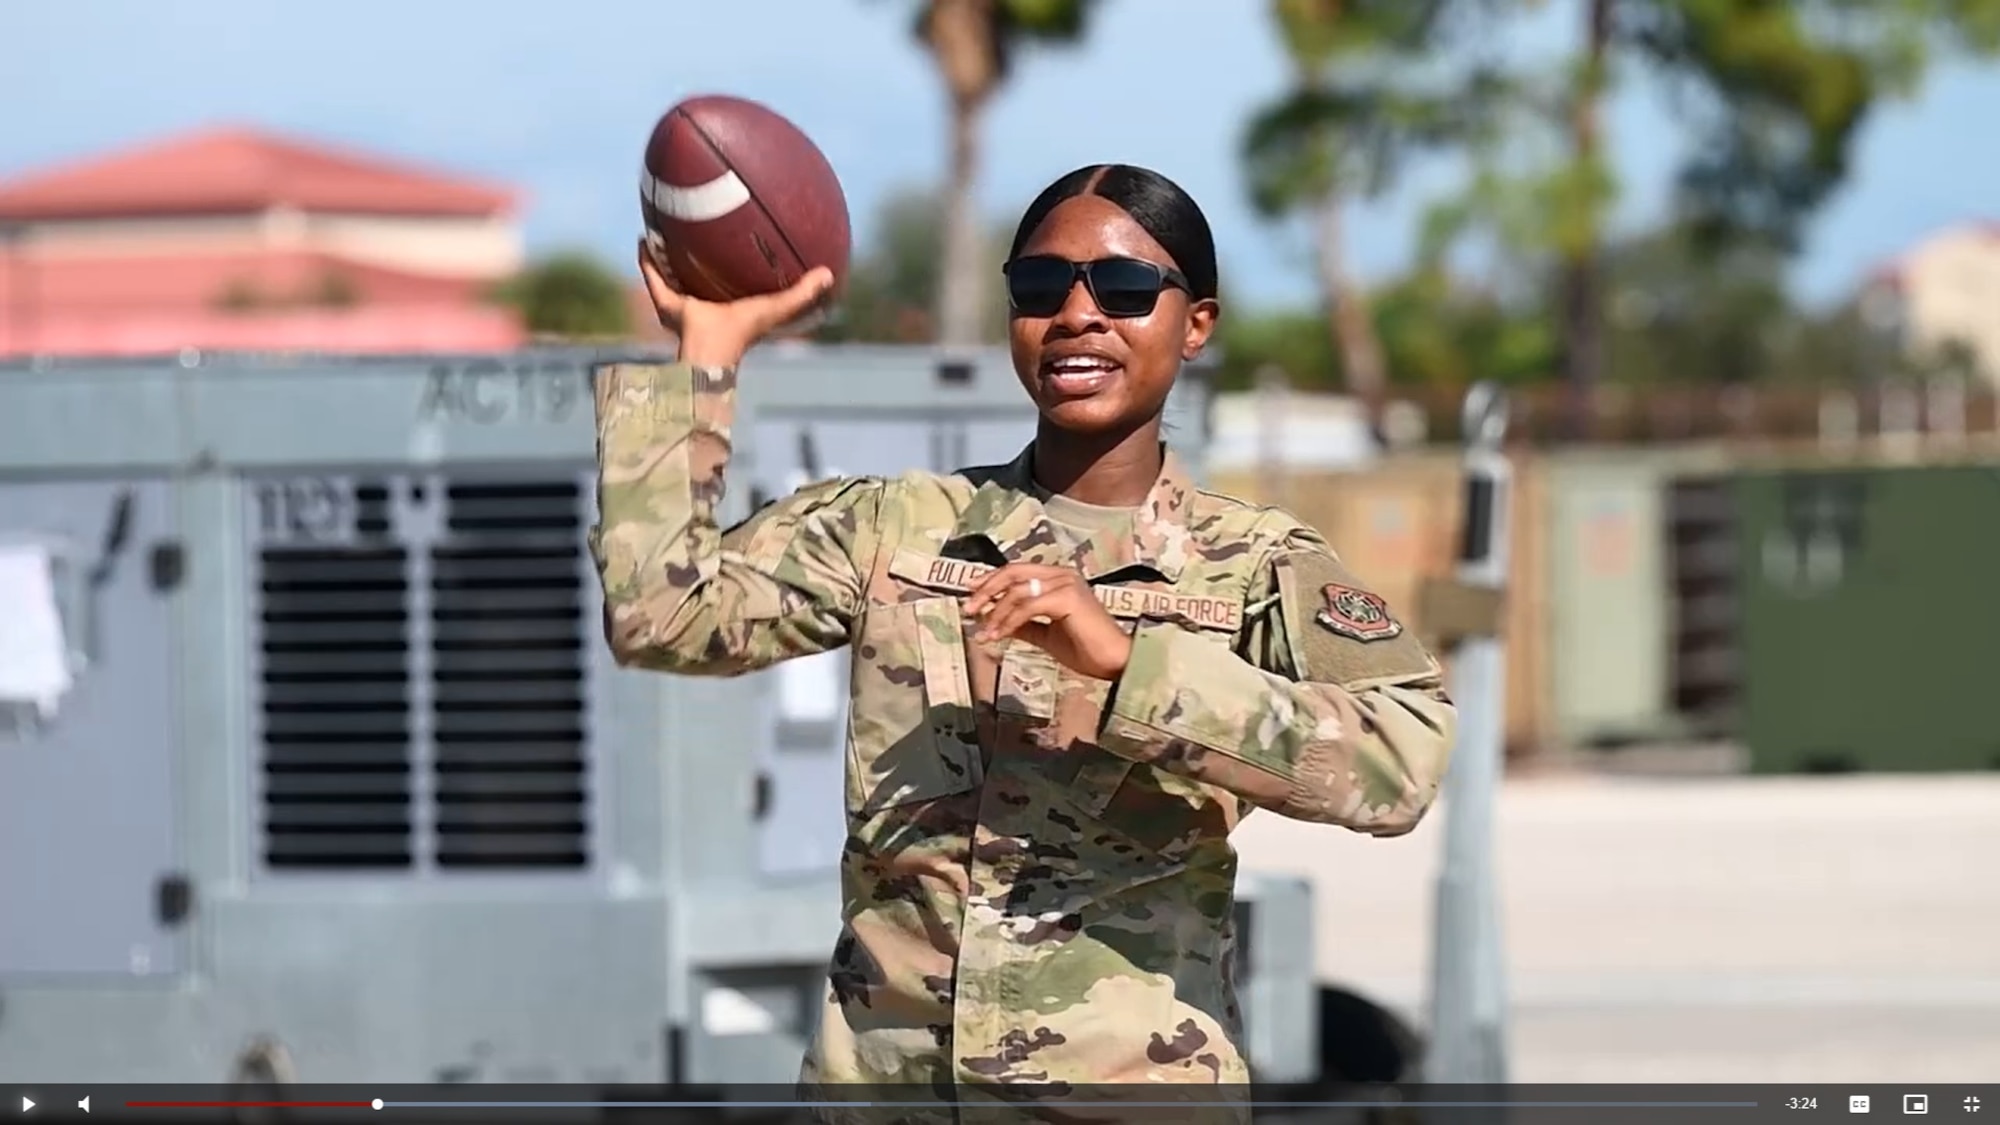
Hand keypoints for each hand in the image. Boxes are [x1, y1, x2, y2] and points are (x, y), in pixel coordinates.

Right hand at [638, 240, 833, 368]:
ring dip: (668, 256)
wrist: (711, 350)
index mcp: (732, 303)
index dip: (737, 263)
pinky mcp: (666, 304)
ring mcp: (684, 305)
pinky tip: (644, 238)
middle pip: (700, 274)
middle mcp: (706, 303)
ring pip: (673, 275)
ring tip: (665, 227)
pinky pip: (654, 278)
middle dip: (698, 255)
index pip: (737, 280)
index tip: (740, 238)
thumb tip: (829, 273)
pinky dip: (647, 262)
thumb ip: (802, 293)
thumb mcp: (778, 307)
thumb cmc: (745, 330)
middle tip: (699, 227)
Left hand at [961, 564, 1132, 680]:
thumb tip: (994, 622)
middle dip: (986, 590)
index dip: (991, 580)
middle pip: (1013, 573)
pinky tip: (998, 635)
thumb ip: (1023, 625)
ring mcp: (1066, 584)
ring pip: (1017, 591)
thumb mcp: (1046, 635)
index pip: (1017, 571)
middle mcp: (1062, 575)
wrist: (1115, 661)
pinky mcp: (1067, 598)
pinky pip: (1028, 607)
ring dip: (995, 612)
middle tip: (968, 608)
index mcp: (1059, 579)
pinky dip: (1008, 621)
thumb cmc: (1087, 649)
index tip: (970, 593)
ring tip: (984, 632)